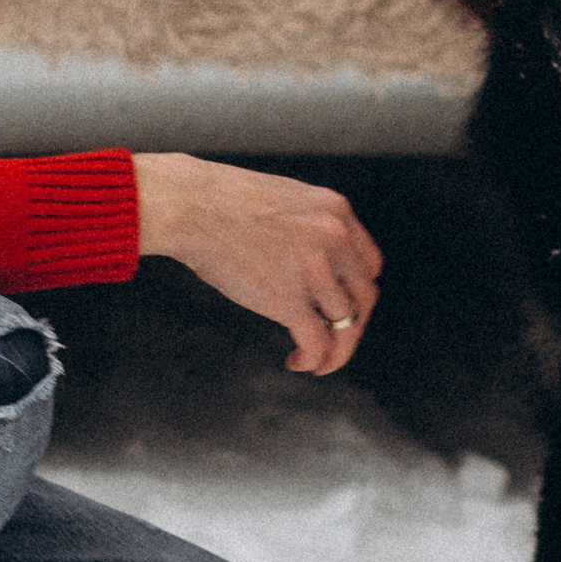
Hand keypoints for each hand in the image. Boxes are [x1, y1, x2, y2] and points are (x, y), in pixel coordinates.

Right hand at [130, 156, 382, 374]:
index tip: (341, 306)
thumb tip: (308, 257)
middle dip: (352, 325)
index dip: (357, 291)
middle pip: (365, 297)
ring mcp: (315, 269)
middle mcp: (335, 238)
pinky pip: (318, 342)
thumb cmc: (221, 201)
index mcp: (336, 211)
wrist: (190, 205)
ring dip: (336, 350)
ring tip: (317, 361)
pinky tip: (298, 362)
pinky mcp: (288, 298)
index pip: (370, 263)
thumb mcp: (285, 198)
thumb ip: (307, 225)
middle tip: (335, 341)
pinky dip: (314, 360)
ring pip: (346, 325)